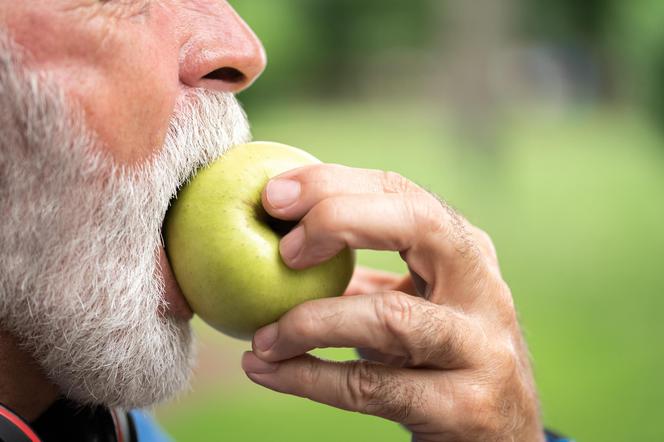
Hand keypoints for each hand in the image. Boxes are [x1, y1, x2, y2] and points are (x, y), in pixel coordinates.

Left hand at [241, 164, 543, 441]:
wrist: (497, 435)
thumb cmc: (437, 356)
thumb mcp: (414, 304)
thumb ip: (361, 275)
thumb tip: (276, 242)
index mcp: (465, 250)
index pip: (402, 193)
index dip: (336, 184)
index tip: (274, 194)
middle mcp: (483, 288)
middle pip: (420, 225)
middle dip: (341, 219)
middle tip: (282, 248)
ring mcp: (480, 348)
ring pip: (391, 317)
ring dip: (311, 322)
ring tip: (262, 337)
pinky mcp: (464, 407)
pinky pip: (371, 387)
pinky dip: (309, 377)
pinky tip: (265, 370)